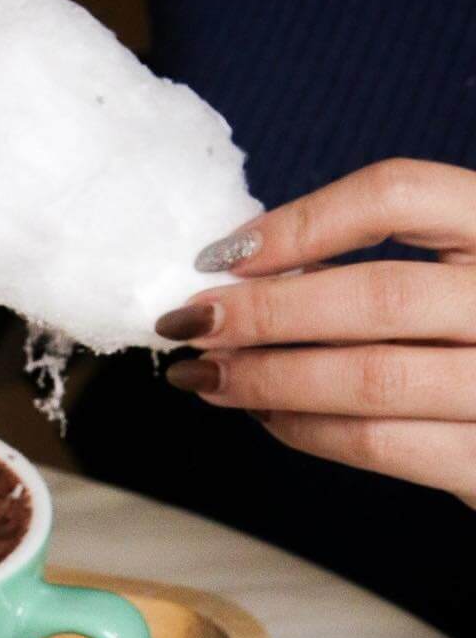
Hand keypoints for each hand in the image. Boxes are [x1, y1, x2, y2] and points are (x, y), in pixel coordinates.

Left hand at [156, 159, 475, 503]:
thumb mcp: (459, 276)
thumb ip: (388, 263)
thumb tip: (249, 271)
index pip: (399, 193)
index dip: (301, 220)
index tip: (224, 254)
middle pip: (376, 294)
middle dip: (264, 313)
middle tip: (189, 324)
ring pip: (369, 376)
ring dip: (269, 378)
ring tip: (207, 377)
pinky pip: (377, 444)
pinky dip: (304, 429)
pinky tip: (264, 416)